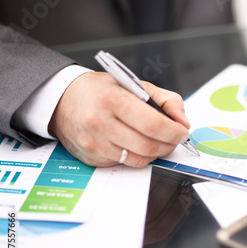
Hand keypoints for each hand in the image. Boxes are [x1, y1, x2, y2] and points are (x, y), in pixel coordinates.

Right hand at [48, 72, 189, 166]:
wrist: (62, 100)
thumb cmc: (101, 91)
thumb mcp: (134, 84)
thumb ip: (166, 100)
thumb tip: (183, 122)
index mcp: (112, 99)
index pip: (153, 123)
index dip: (174, 131)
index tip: (182, 131)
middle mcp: (100, 123)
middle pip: (148, 145)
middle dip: (169, 145)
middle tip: (174, 139)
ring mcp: (94, 143)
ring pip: (138, 159)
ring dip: (156, 153)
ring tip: (158, 141)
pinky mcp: (91, 158)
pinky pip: (125, 164)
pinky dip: (138, 157)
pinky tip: (136, 144)